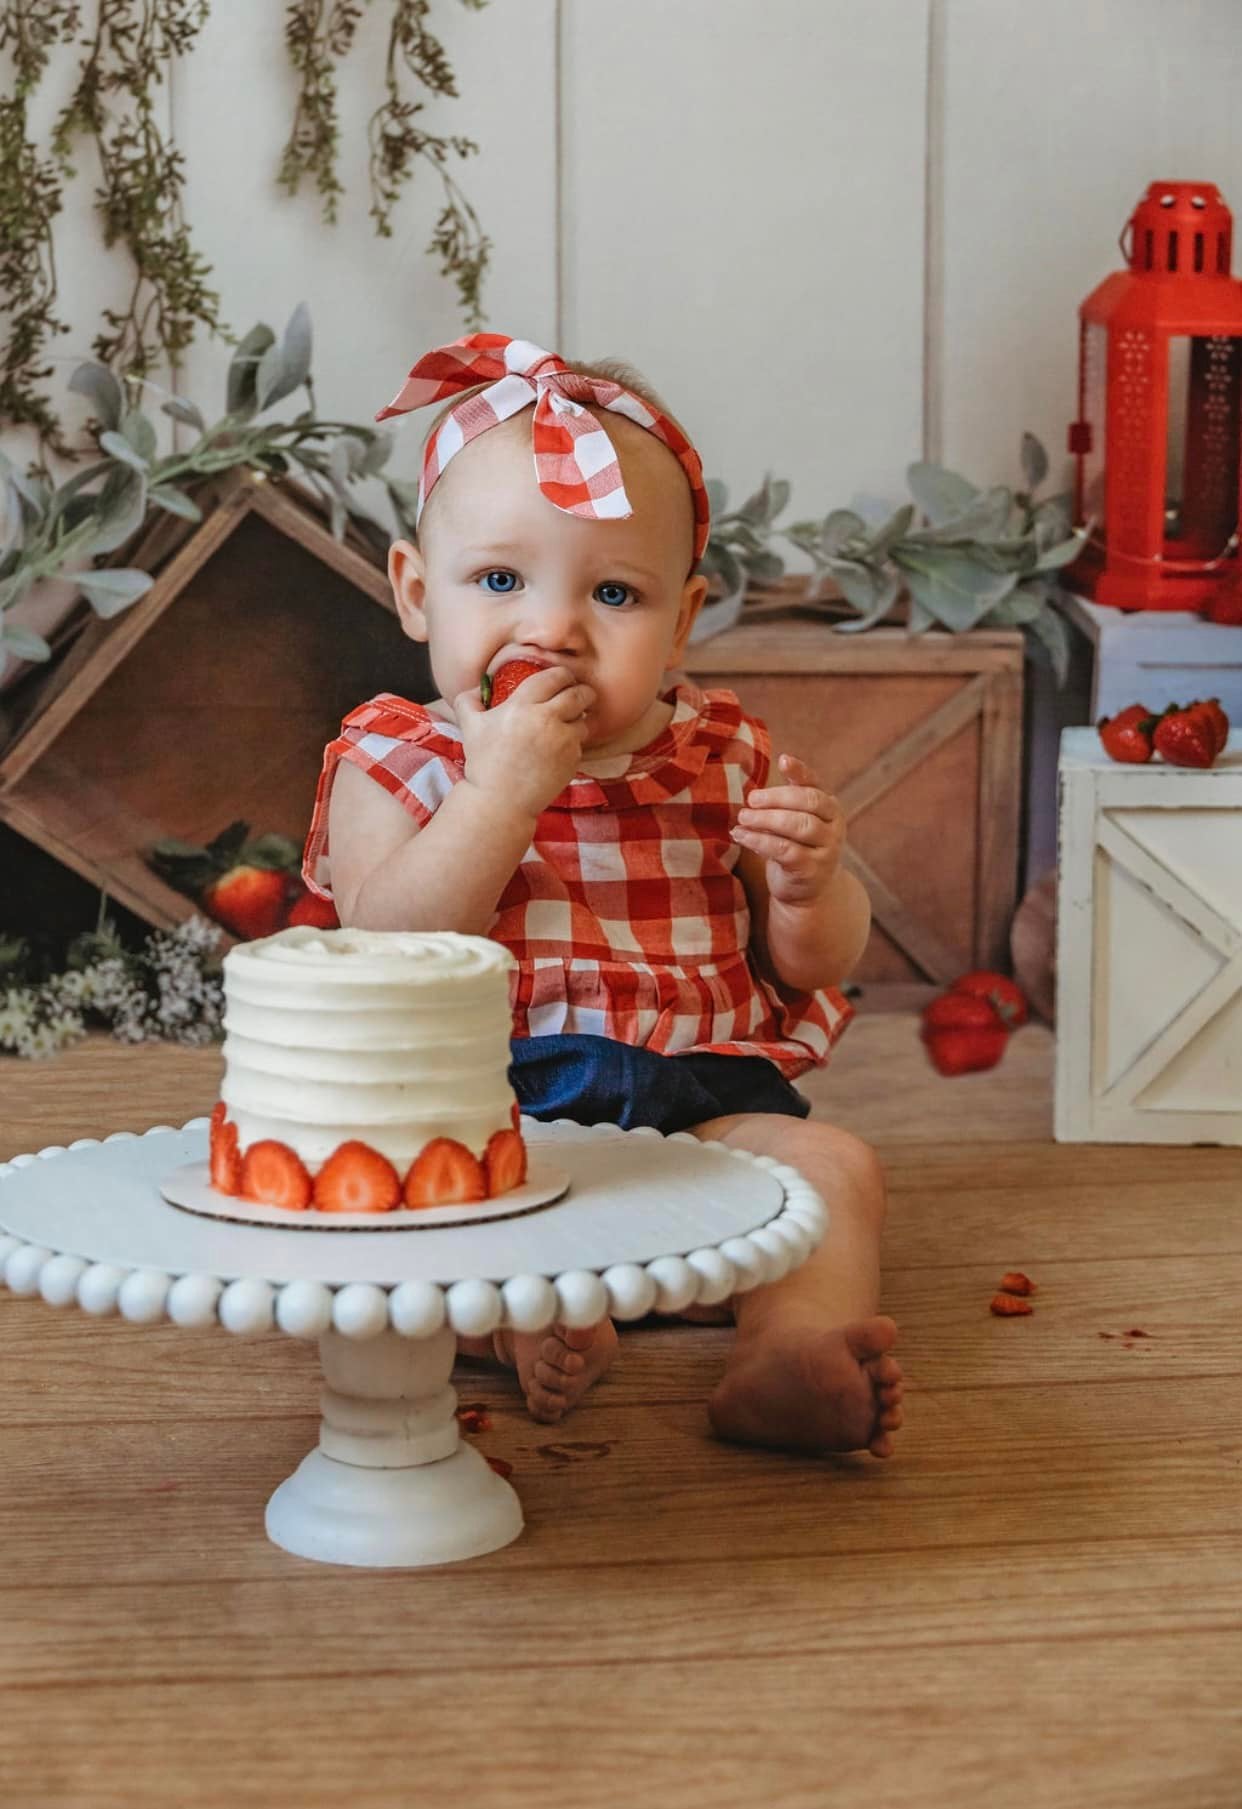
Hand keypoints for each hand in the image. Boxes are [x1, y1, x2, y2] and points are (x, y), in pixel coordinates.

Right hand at [455, 666, 595, 818]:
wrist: (500, 801)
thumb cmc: (484, 763)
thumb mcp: (469, 726)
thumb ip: (469, 699)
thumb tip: (478, 686)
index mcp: (522, 706)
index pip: (554, 677)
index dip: (562, 674)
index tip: (563, 678)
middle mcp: (546, 720)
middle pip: (579, 694)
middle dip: (583, 691)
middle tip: (580, 694)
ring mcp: (563, 741)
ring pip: (584, 720)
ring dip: (579, 718)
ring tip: (568, 723)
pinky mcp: (573, 760)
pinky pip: (581, 743)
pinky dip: (574, 742)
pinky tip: (559, 748)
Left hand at [730, 753, 845, 906]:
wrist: (808, 893)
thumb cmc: (796, 848)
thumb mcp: (794, 822)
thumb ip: (784, 803)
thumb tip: (756, 788)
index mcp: (830, 808)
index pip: (815, 784)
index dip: (799, 771)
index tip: (782, 759)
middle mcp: (834, 826)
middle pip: (808, 802)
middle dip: (776, 798)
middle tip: (750, 800)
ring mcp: (827, 849)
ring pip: (799, 826)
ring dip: (766, 819)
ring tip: (743, 818)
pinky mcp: (812, 870)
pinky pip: (785, 851)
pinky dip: (760, 841)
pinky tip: (741, 836)